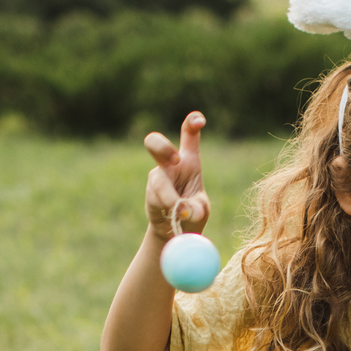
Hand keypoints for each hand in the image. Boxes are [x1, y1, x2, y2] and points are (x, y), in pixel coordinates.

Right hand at [144, 111, 209, 240]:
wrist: (173, 229)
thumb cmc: (192, 212)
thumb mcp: (201, 210)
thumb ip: (196, 208)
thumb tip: (186, 211)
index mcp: (188, 160)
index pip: (188, 135)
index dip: (192, 123)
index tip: (200, 121)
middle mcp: (169, 165)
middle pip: (155, 144)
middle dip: (163, 148)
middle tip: (176, 160)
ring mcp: (156, 178)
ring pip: (159, 182)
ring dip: (171, 198)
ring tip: (183, 214)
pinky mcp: (149, 193)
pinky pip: (156, 199)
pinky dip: (167, 209)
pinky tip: (173, 217)